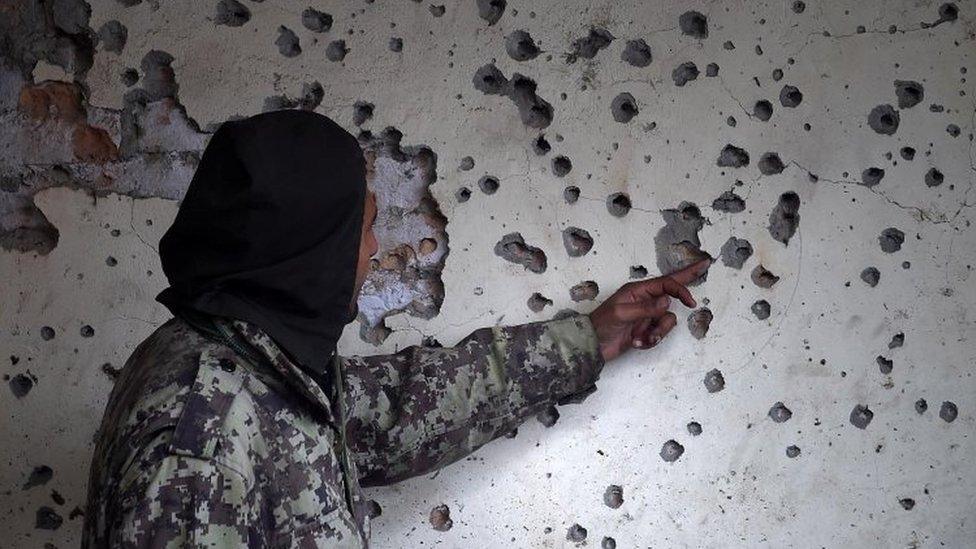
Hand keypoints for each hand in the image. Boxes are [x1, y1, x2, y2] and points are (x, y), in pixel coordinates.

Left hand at [587, 259, 710, 361]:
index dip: (681, 290)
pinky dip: (650, 341)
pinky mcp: (646, 330)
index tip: (691, 302)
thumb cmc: (602, 324)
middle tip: (705, 264)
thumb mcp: (622, 314)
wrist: (593, 345)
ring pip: (668, 320)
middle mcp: (645, 300)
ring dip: (657, 332)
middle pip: (672, 287)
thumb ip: (646, 308)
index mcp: (638, 290)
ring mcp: (647, 315)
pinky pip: (660, 334)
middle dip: (688, 277)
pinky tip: (636, 342)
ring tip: (641, 338)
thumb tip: (667, 301)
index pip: (666, 284)